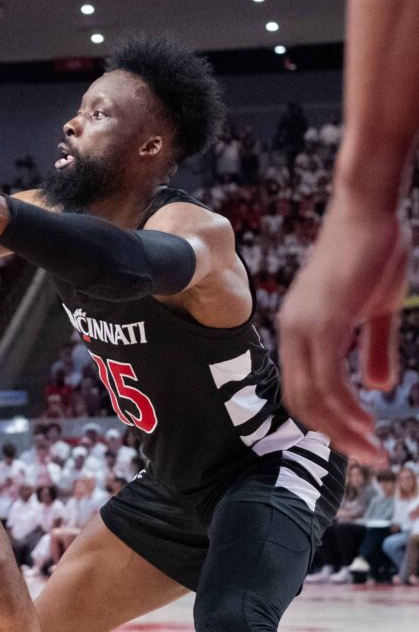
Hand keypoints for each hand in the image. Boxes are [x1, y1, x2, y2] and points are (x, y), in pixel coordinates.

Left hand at [278, 193, 406, 463]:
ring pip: (314, 394)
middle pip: (302, 400)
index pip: (302, 390)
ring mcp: (303, 325)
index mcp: (299, 329)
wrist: (369, 212)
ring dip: (343, 428)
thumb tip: (379, 386)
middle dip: (335, 435)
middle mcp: (292, 330)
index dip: (328, 422)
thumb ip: (373, 348)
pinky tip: (366, 423)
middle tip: (370, 459)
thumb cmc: (374, 254)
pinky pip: (327, 376)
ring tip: (373, 451)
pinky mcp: (323, 320)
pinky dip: (345, 406)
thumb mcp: (375, 311)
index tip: (360, 443)